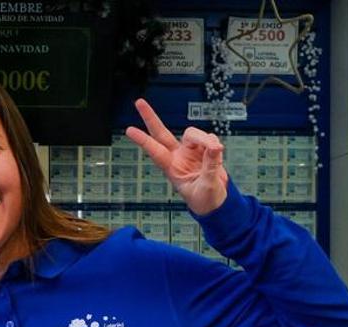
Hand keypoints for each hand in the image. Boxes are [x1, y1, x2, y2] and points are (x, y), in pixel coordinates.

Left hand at [125, 99, 228, 215]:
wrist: (216, 201)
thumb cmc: (205, 199)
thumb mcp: (206, 187)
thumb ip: (210, 167)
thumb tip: (215, 147)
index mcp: (172, 168)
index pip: (156, 151)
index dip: (143, 141)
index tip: (129, 130)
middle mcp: (178, 156)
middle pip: (162, 133)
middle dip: (151, 118)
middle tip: (139, 102)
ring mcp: (191, 151)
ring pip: (192, 134)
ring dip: (204, 139)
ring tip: (215, 150)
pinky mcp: (205, 149)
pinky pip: (210, 139)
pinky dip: (214, 144)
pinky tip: (218, 153)